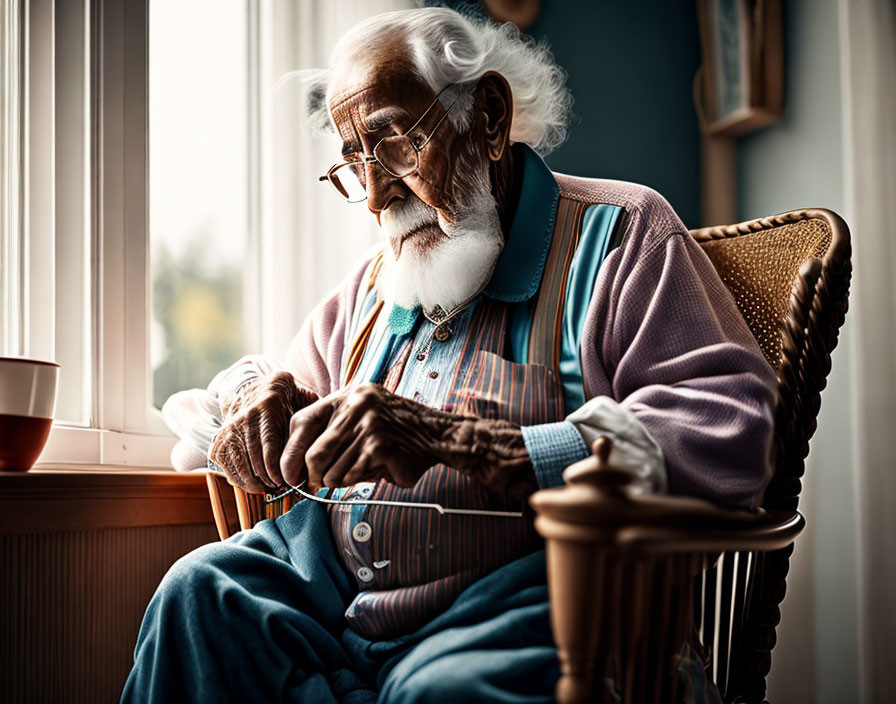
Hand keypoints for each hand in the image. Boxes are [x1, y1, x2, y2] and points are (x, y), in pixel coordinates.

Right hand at [209, 371, 317, 491]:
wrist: (255, 390)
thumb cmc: (286, 402)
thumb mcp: (303, 403)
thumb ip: (311, 421)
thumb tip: (320, 448)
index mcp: (267, 408)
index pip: (269, 447)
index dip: (276, 469)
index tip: (286, 482)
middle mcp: (244, 418)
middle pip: (254, 460)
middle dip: (268, 480)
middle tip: (280, 487)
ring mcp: (228, 430)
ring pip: (240, 467)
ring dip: (255, 483)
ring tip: (269, 487)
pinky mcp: (218, 442)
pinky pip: (228, 469)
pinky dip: (241, 480)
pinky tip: (255, 482)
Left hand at [279, 382, 538, 499]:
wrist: (438, 436)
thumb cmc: (397, 432)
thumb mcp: (363, 418)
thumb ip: (333, 433)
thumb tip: (297, 467)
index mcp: (347, 395)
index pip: (302, 421)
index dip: (290, 451)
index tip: (287, 473)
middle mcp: (355, 404)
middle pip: (313, 452)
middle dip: (312, 476)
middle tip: (317, 485)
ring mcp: (367, 423)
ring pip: (331, 469)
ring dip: (339, 480)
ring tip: (358, 472)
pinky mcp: (378, 444)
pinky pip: (352, 475)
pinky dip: (358, 480)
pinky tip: (375, 470)